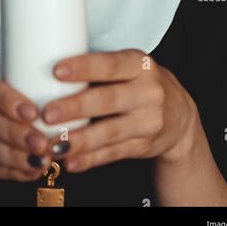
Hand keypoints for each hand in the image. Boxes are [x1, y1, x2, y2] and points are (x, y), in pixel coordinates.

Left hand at [41, 49, 198, 172]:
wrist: (179, 116)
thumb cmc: (139, 83)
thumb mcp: (129, 67)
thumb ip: (99, 69)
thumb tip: (47, 68)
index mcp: (140, 65)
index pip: (110, 64)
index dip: (84, 67)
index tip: (56, 71)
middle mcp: (148, 92)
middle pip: (108, 99)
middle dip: (75, 107)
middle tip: (47, 113)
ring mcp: (148, 121)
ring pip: (109, 131)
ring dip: (79, 139)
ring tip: (52, 143)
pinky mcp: (144, 146)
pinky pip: (113, 153)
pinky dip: (90, 159)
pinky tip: (70, 161)